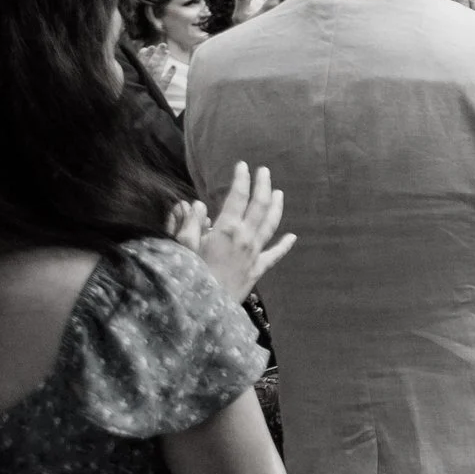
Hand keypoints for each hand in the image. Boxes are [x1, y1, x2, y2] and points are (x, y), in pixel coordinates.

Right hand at [170, 161, 294, 301]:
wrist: (204, 308)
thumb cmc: (189, 275)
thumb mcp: (181, 246)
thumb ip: (189, 223)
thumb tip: (195, 205)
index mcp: (227, 229)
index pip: (238, 196)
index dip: (241, 179)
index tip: (243, 165)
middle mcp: (246, 238)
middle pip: (260, 206)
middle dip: (263, 186)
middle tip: (264, 171)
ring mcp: (254, 254)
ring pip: (271, 225)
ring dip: (276, 207)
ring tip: (280, 193)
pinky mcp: (257, 270)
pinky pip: (274, 255)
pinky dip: (285, 244)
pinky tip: (293, 236)